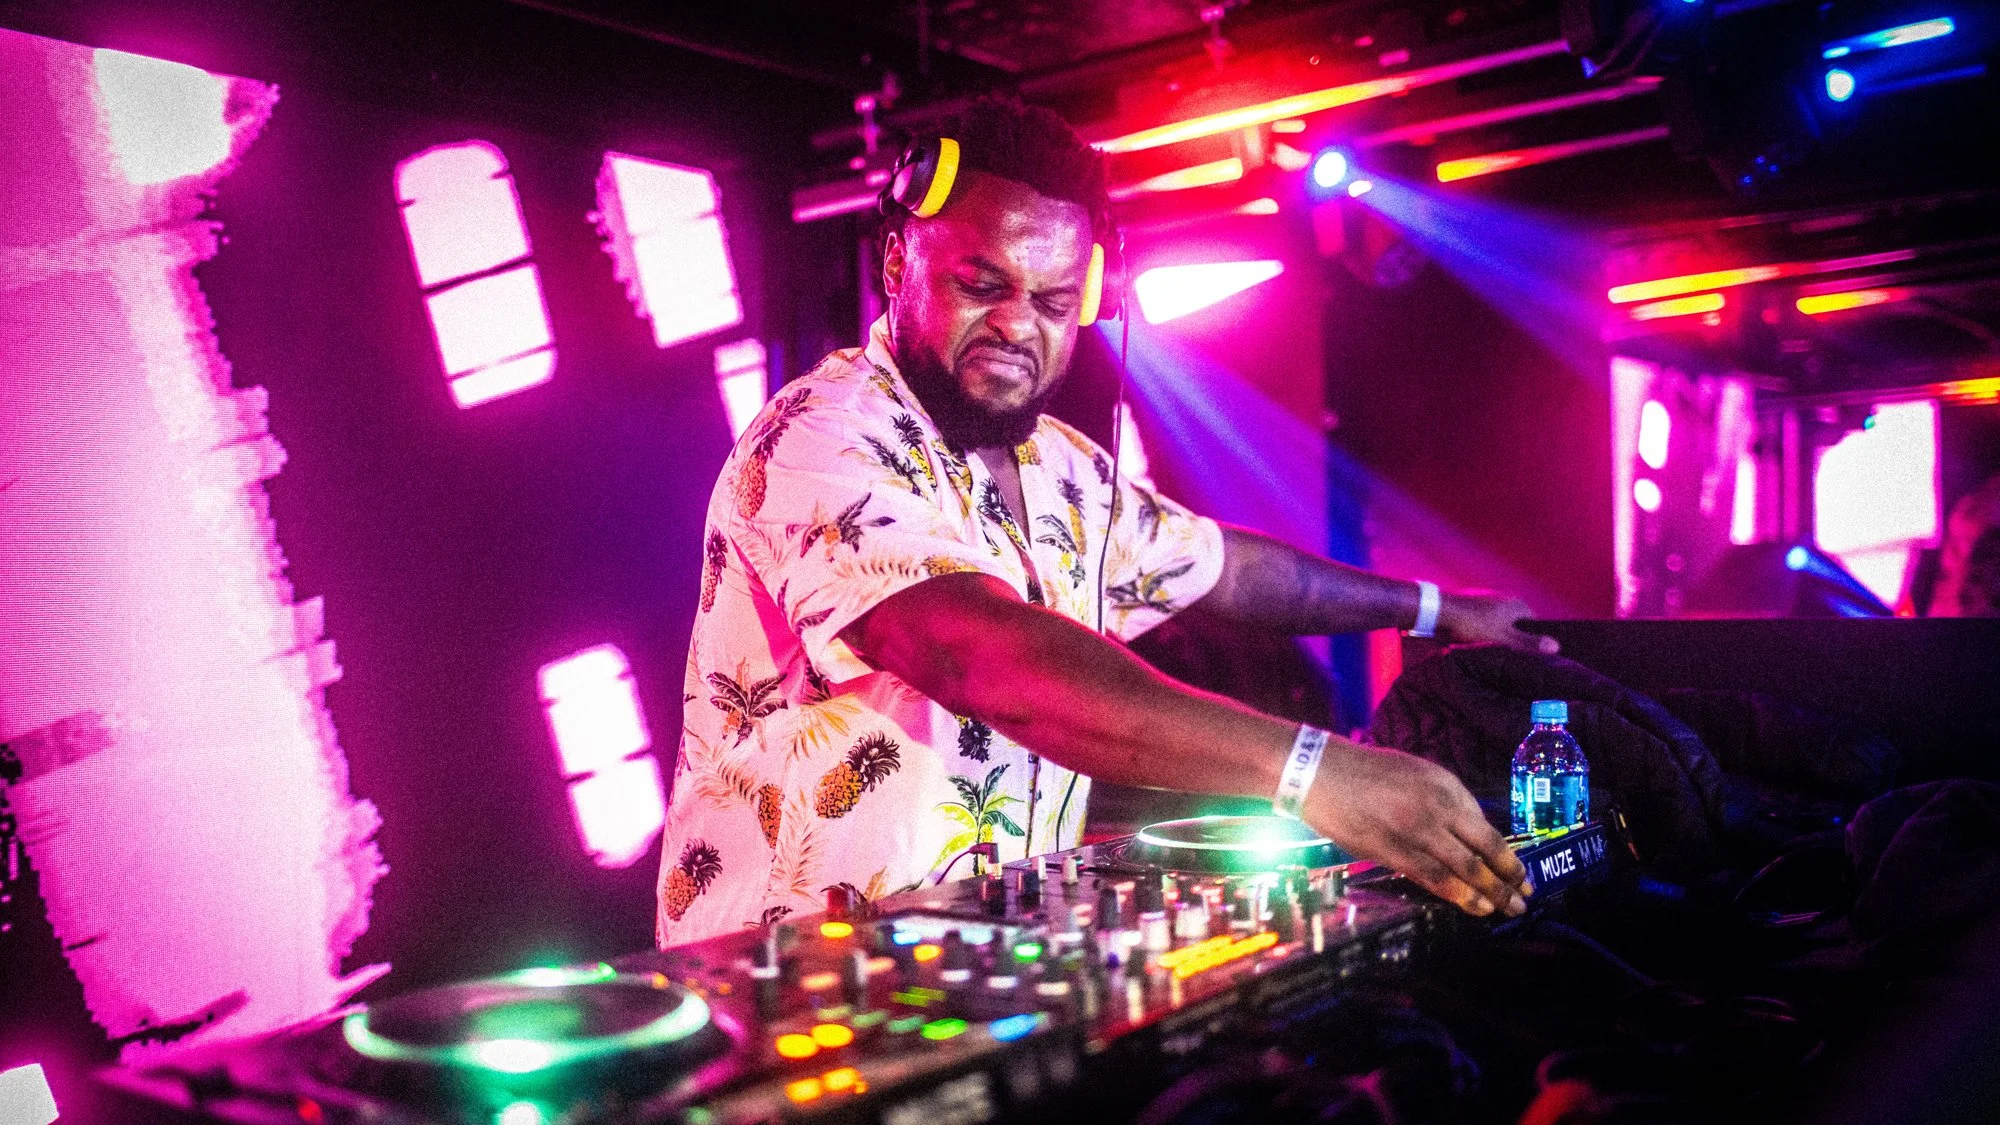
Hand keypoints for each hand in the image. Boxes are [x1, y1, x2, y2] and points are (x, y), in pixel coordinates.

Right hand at [1304, 740, 1530, 916]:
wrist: (1321, 772)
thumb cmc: (1369, 772)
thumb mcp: (1420, 773)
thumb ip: (1450, 802)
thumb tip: (1475, 835)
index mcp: (1446, 787)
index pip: (1488, 831)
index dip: (1509, 858)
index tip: (1522, 875)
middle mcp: (1436, 809)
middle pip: (1483, 853)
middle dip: (1507, 881)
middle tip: (1522, 900)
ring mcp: (1415, 832)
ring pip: (1462, 871)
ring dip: (1488, 895)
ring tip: (1504, 909)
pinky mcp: (1391, 851)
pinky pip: (1432, 879)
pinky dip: (1457, 895)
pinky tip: (1473, 906)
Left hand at [1438, 592, 1558, 654]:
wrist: (1439, 612)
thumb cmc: (1474, 626)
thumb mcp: (1504, 638)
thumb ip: (1528, 643)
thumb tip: (1557, 647)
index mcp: (1518, 605)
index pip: (1535, 627)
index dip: (1535, 641)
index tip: (1534, 658)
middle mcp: (1505, 600)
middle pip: (1517, 625)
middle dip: (1516, 640)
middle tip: (1514, 660)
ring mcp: (1487, 602)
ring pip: (1499, 625)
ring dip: (1498, 638)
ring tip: (1496, 656)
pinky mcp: (1471, 607)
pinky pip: (1483, 624)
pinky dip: (1483, 634)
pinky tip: (1478, 646)